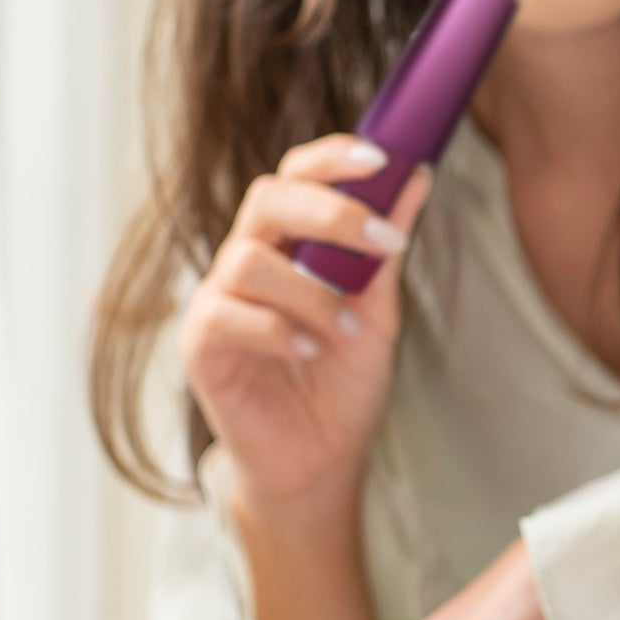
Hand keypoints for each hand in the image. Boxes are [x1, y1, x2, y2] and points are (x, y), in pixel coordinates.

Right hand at [177, 140, 433, 525]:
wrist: (318, 461)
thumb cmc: (341, 384)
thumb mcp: (378, 312)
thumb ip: (386, 249)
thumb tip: (419, 177)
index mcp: (287, 243)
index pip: (295, 176)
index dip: (331, 158)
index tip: (382, 159)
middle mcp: (246, 261)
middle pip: (267, 199)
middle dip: (330, 211)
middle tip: (384, 240)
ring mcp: (218, 301)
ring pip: (249, 260)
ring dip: (311, 291)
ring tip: (345, 328)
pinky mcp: (200, 346)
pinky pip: (227, 315)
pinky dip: (278, 329)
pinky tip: (309, 350)